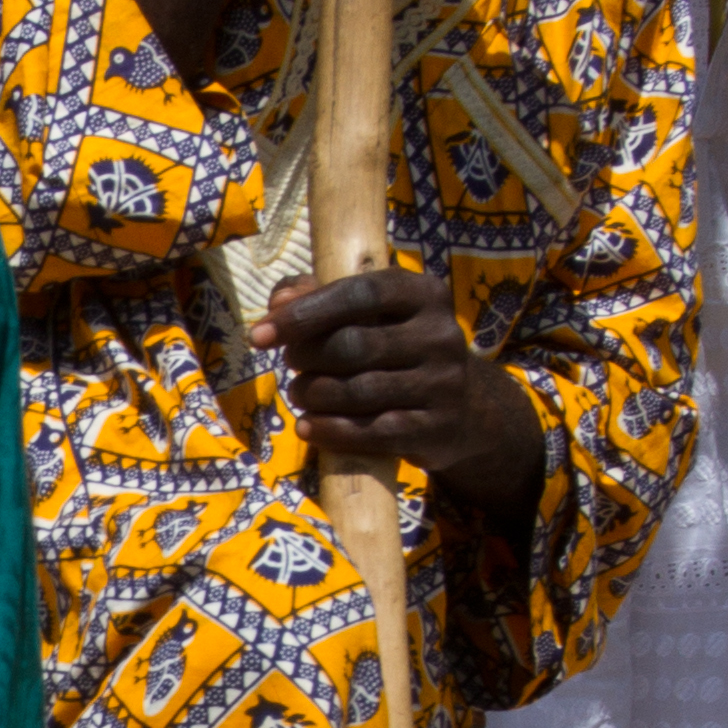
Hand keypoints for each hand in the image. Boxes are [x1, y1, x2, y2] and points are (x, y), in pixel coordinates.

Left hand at [262, 264, 546, 516]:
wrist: (467, 407)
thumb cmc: (399, 347)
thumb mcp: (372, 312)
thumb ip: (320, 295)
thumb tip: (279, 300)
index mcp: (424, 293)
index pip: (358, 294)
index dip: (304, 313)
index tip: (260, 335)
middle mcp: (441, 335)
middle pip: (353, 346)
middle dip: (307, 357)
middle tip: (291, 365)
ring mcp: (444, 384)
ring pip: (358, 392)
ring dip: (313, 395)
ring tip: (299, 393)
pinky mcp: (438, 429)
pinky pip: (373, 433)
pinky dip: (331, 432)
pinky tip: (308, 427)